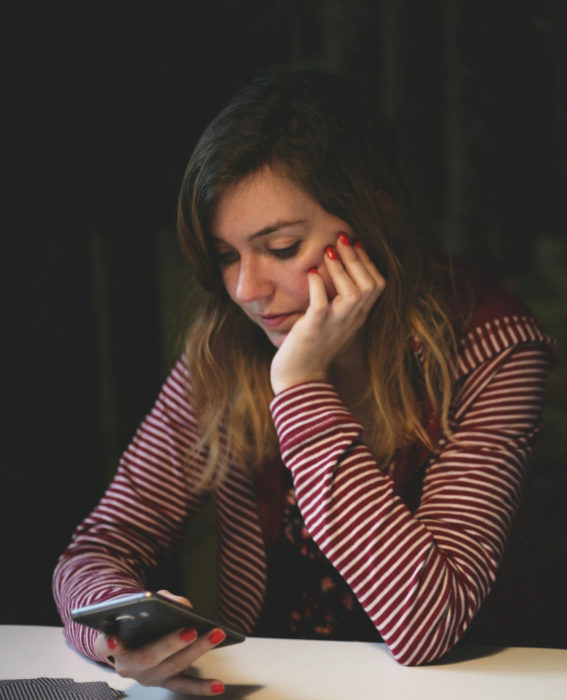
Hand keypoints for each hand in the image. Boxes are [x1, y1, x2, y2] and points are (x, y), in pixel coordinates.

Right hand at [94, 590, 225, 695]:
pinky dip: (201, 687)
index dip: (108, 642)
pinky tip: (218, 685)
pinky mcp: (164, 682)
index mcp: (112, 645)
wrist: (128, 639)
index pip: (105, 644)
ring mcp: (146, 677)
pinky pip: (183, 685)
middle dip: (171, 643)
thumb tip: (182, 605)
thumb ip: (157, 600)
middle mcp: (127, 666)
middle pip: (149, 656)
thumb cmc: (133, 618)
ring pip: (171, 668)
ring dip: (196, 652)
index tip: (111, 638)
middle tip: (190, 630)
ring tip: (215, 636)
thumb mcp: (139, 604)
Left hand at [270, 233, 385, 393]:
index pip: (377, 286)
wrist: (299, 381)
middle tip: (342, 237)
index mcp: (358, 319)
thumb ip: (340, 306)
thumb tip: (334, 276)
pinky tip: (312, 274)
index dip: (368, 262)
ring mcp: (335, 325)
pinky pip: (322, 304)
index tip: (356, 244)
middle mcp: (352, 321)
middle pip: (370, 285)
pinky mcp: (314, 329)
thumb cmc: (312, 351)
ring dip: (341, 268)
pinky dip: (318, 286)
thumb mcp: (334, 326)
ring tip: (327, 251)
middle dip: (357, 257)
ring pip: (353, 292)